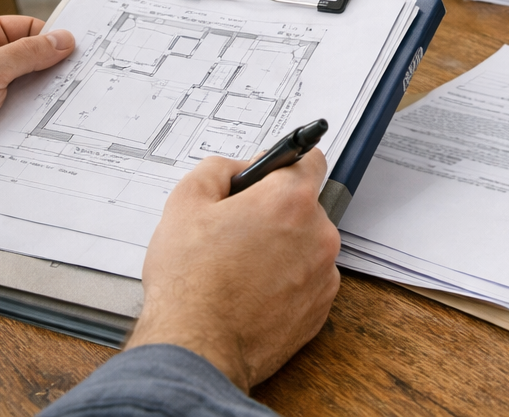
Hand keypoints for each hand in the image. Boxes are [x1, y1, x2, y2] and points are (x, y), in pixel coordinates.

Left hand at [0, 16, 74, 196]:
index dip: (55, 41)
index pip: (30, 30)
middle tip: (80, 86)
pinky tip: (40, 133)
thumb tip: (64, 40)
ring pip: (24, 94)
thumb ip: (29, 54)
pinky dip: (26, 125)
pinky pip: (13, 119)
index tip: (82, 55)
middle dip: (51, 76)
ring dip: (38, 105)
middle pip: (30, 64)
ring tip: (62, 113)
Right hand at [126, 149, 340, 392]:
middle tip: (237, 231)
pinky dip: (287, 281)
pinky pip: (308, 280)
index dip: (283, 166)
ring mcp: (323, 273)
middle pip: (304, 206)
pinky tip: (253, 291)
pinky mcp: (321, 307)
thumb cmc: (190, 283)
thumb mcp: (185, 203)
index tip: (268, 177)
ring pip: (306, 245)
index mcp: (290, 200)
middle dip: (275, 212)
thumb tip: (239, 168)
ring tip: (240, 268)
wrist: (197, 348)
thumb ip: (218, 169)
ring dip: (283, 249)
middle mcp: (318, 233)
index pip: (310, 160)